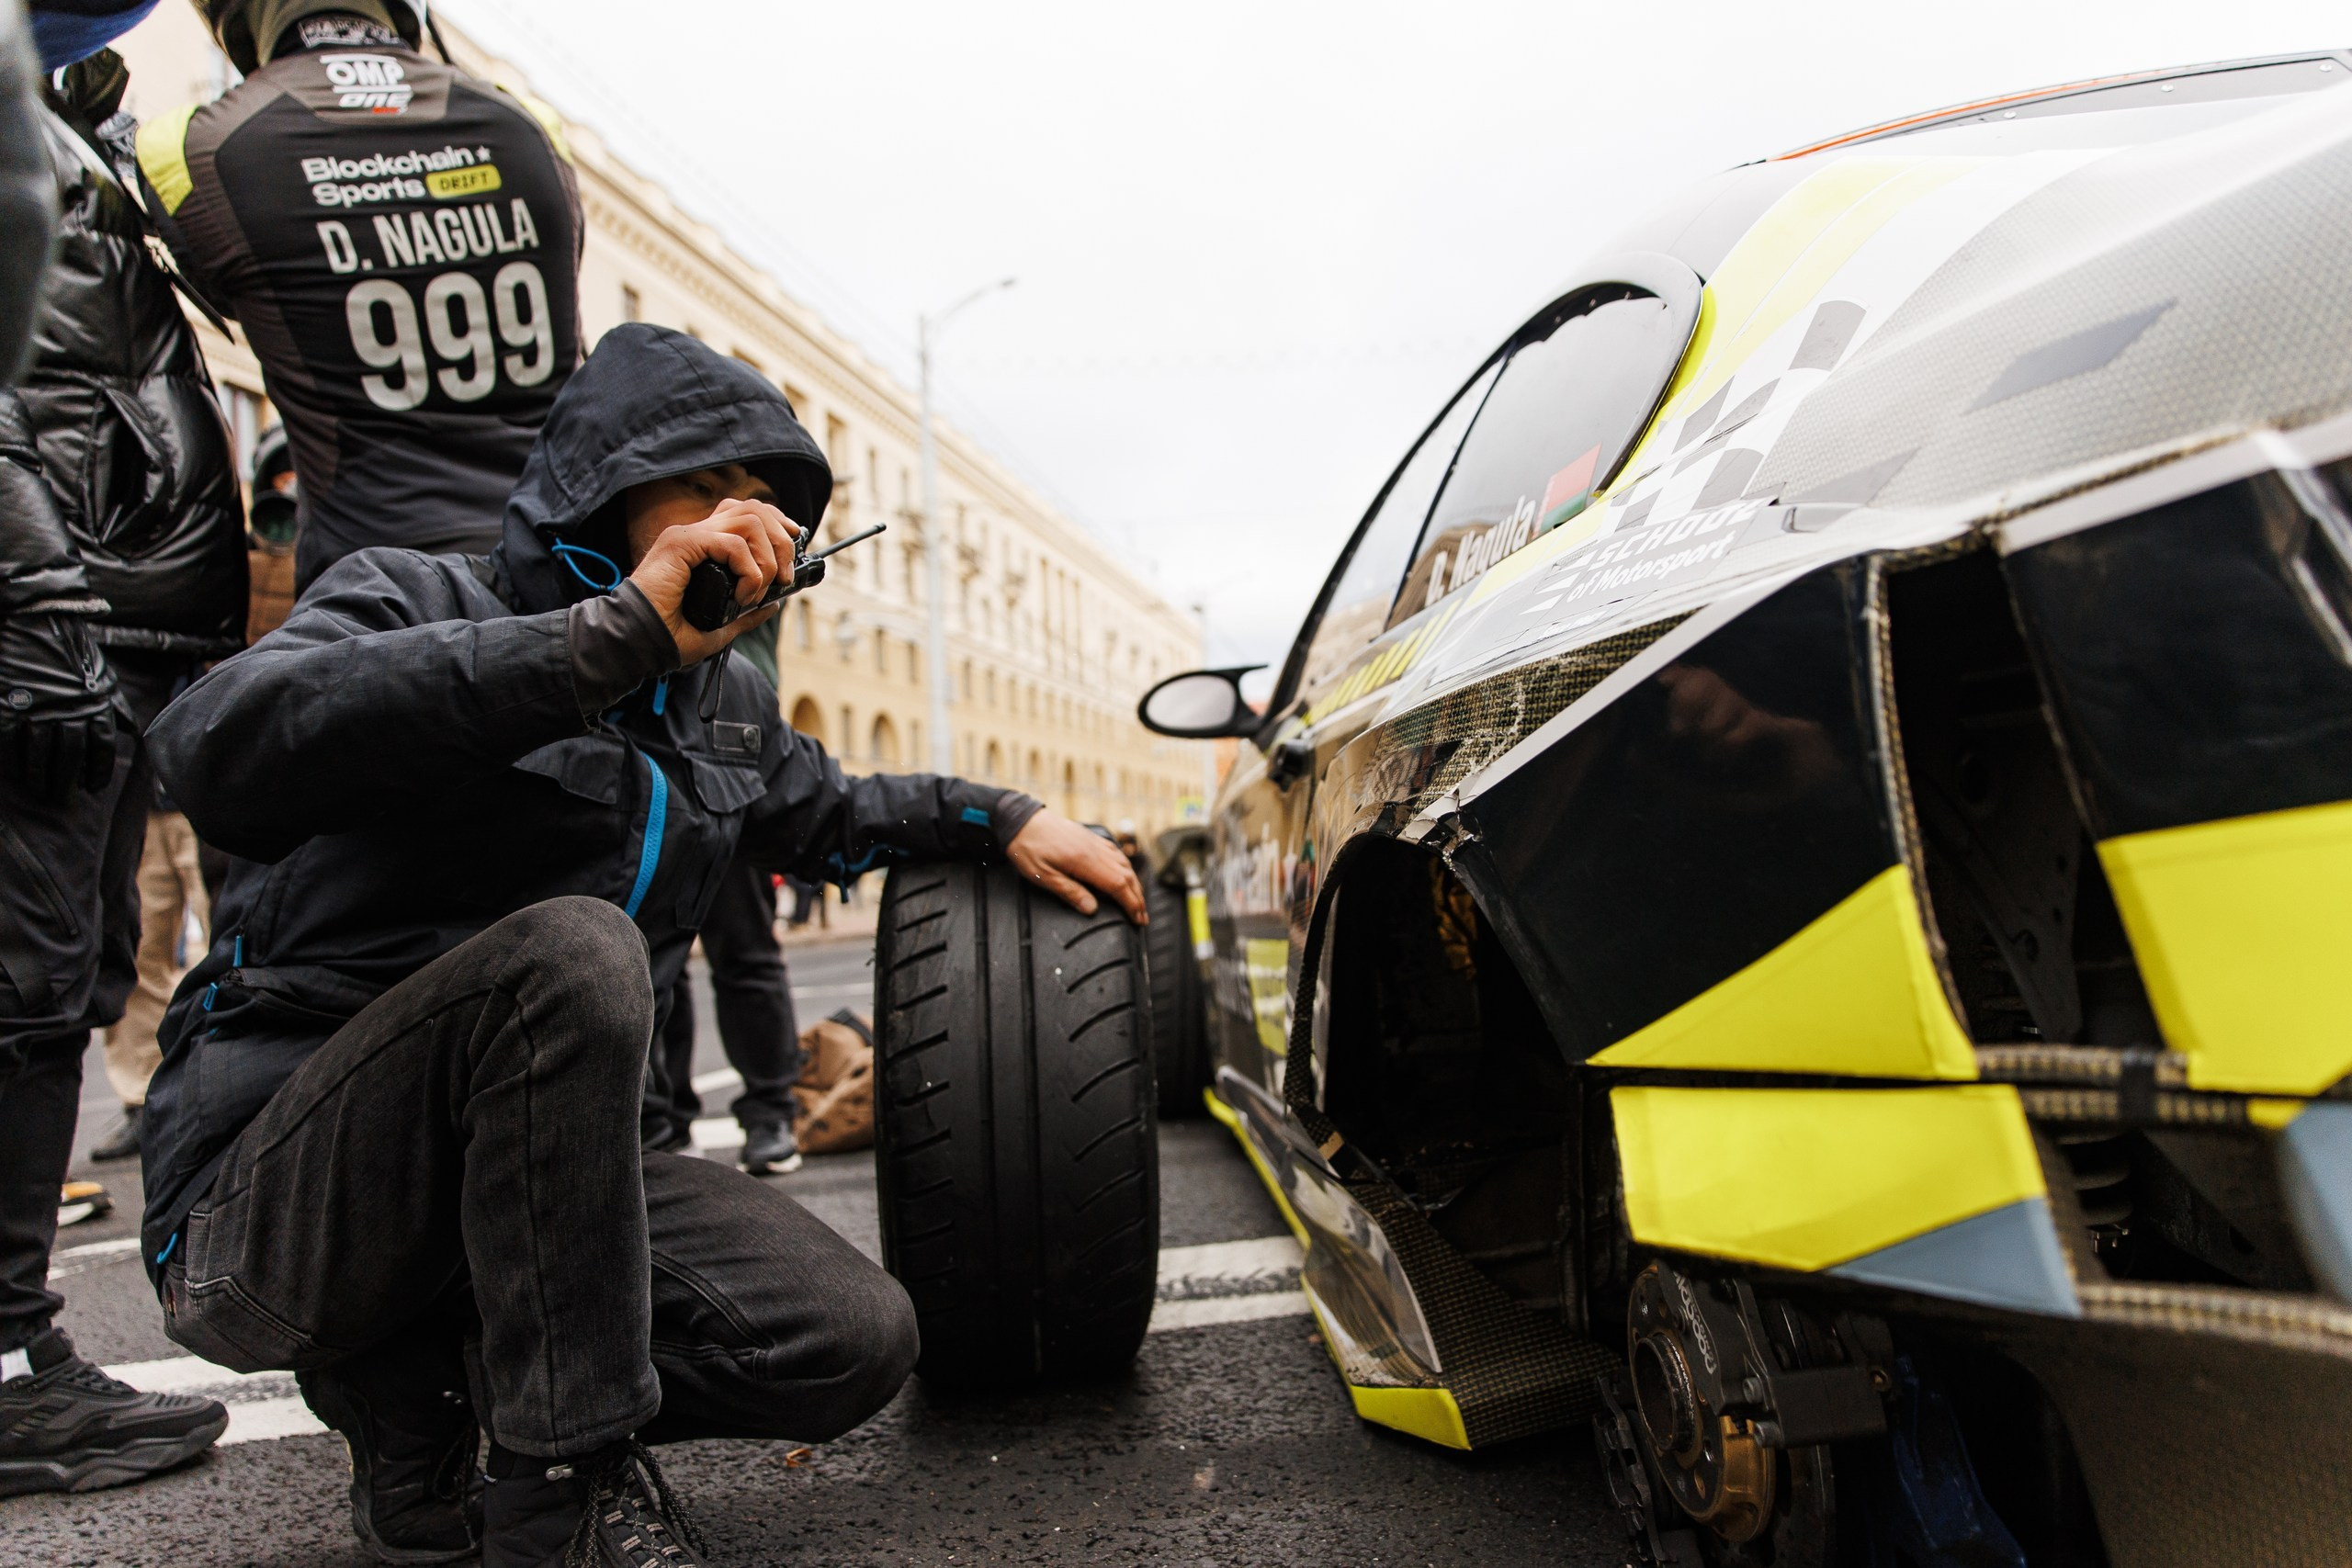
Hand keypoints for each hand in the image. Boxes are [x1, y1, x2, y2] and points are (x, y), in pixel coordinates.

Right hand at [0, 612, 118, 802]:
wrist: (34, 617)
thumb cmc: (70, 647)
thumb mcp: (101, 673)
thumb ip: (115, 704)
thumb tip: (133, 730)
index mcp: (95, 702)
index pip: (101, 747)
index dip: (97, 771)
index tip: (92, 787)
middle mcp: (69, 709)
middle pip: (69, 755)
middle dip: (65, 779)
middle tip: (59, 795)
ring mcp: (36, 708)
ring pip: (39, 753)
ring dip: (39, 775)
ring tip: (38, 787)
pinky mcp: (7, 705)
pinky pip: (9, 741)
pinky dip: (12, 758)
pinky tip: (14, 770)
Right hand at [627, 497, 802, 665]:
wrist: (637, 642)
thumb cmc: (668, 635)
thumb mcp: (719, 626)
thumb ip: (745, 614)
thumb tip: (773, 606)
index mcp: (702, 546)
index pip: (746, 513)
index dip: (776, 524)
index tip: (793, 547)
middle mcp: (696, 534)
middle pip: (754, 509)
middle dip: (781, 540)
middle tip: (782, 578)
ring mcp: (688, 535)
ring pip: (750, 521)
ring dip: (768, 557)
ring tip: (759, 590)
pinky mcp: (682, 544)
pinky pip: (733, 544)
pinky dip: (749, 571)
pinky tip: (742, 595)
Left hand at [1007, 811, 1147, 923]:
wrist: (1021, 819)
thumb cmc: (1028, 849)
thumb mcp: (1043, 876)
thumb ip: (1070, 892)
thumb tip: (1093, 910)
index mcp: (1085, 861)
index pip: (1118, 885)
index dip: (1131, 904)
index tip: (1137, 919)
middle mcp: (1096, 850)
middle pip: (1126, 876)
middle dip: (1138, 898)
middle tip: (1143, 918)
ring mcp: (1095, 842)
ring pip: (1124, 864)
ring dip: (1134, 884)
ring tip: (1138, 901)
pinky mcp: (1091, 838)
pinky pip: (1116, 854)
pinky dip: (1126, 868)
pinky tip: (1126, 875)